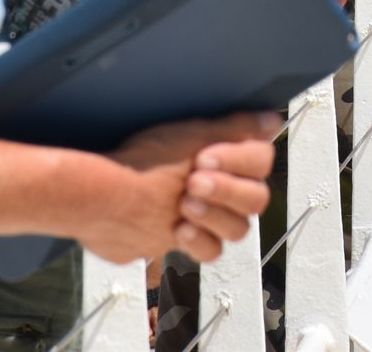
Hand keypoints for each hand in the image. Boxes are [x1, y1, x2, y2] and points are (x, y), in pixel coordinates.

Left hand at [101, 112, 280, 263]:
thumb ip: (236, 129)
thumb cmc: (140, 163)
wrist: (99, 201)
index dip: (238, 161)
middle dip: (226, 191)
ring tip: (183, 207)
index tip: (203, 158)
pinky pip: (212, 251)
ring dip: (215, 217)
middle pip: (256, 198)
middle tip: (192, 184)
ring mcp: (203, 216)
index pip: (261, 161)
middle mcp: (217, 186)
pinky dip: (200, 241)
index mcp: (222, 156)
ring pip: (239, 228)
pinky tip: (179, 231)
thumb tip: (272, 120)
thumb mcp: (190, 136)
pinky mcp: (185, 239)